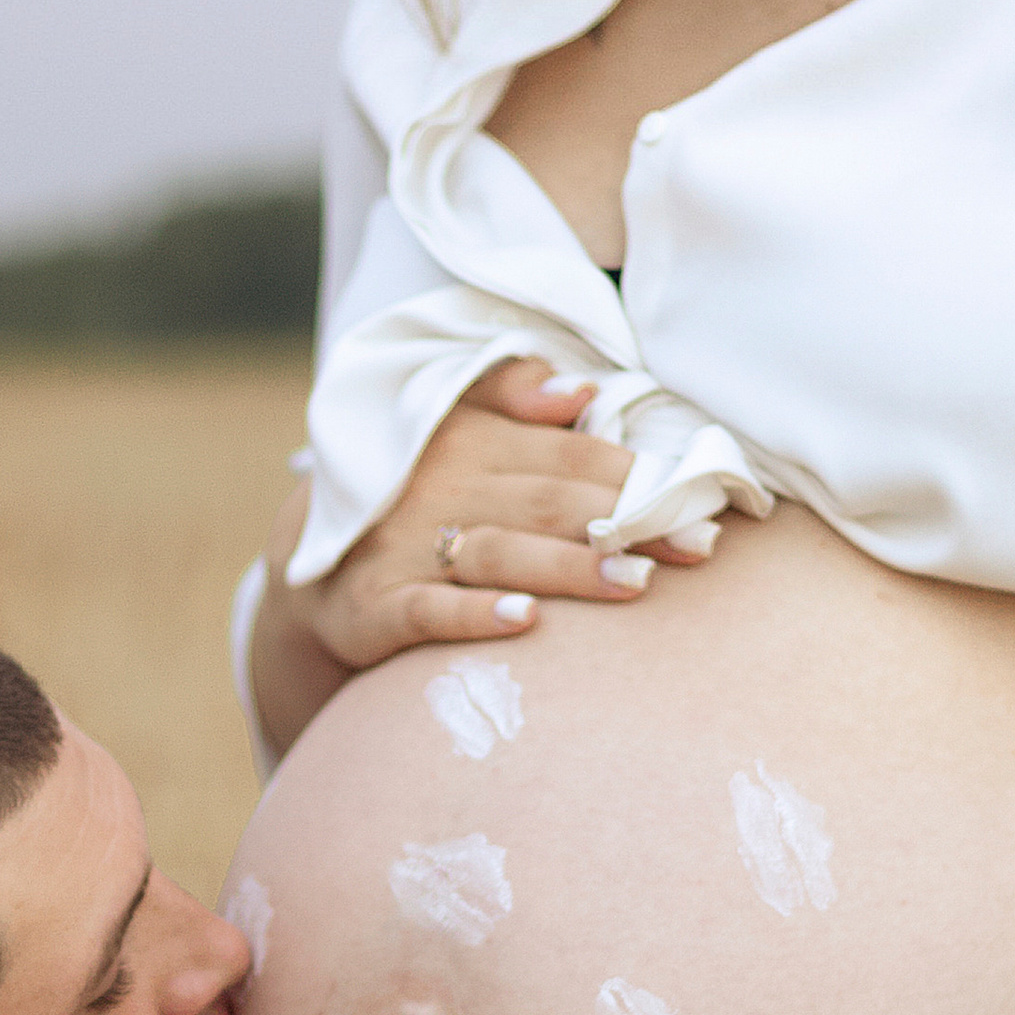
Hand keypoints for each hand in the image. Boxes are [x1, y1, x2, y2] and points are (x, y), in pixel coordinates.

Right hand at [250, 361, 703, 754]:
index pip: (567, 453)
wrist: (312, 561)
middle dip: (626, 523)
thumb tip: (584, 394)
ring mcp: (402, 547)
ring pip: (498, 552)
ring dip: (568, 567)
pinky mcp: (373, 607)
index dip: (635, 474)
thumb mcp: (452, 423)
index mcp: (467, 437)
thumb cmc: (415, 490)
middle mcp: (436, 486)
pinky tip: (524, 620)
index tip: (702, 497)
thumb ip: (513, 395)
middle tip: (697, 546)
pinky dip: (474, 614)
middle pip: (546, 501)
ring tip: (635, 582)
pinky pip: (427, 610)